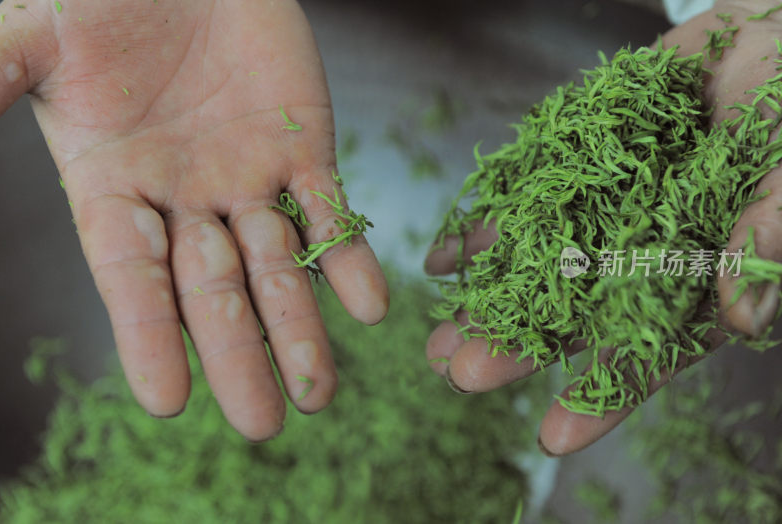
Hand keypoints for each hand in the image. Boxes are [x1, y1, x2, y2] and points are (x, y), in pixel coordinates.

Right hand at [0, 0, 387, 440]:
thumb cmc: (103, 0)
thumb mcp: (35, 38)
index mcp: (116, 190)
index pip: (132, 281)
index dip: (148, 338)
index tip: (166, 401)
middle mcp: (186, 201)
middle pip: (215, 294)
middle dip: (240, 357)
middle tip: (264, 424)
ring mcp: (249, 179)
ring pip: (279, 268)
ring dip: (300, 328)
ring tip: (319, 391)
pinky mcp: (303, 149)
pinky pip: (331, 212)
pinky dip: (349, 258)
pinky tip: (369, 308)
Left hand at [424, 1, 781, 455]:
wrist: (772, 39)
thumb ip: (771, 237)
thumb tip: (740, 316)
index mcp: (692, 278)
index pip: (648, 351)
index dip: (604, 396)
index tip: (553, 438)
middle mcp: (637, 254)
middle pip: (573, 314)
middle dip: (518, 347)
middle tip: (462, 374)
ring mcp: (600, 211)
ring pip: (536, 267)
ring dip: (486, 301)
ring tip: (434, 340)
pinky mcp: (573, 164)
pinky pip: (521, 200)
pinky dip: (484, 228)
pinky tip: (445, 261)